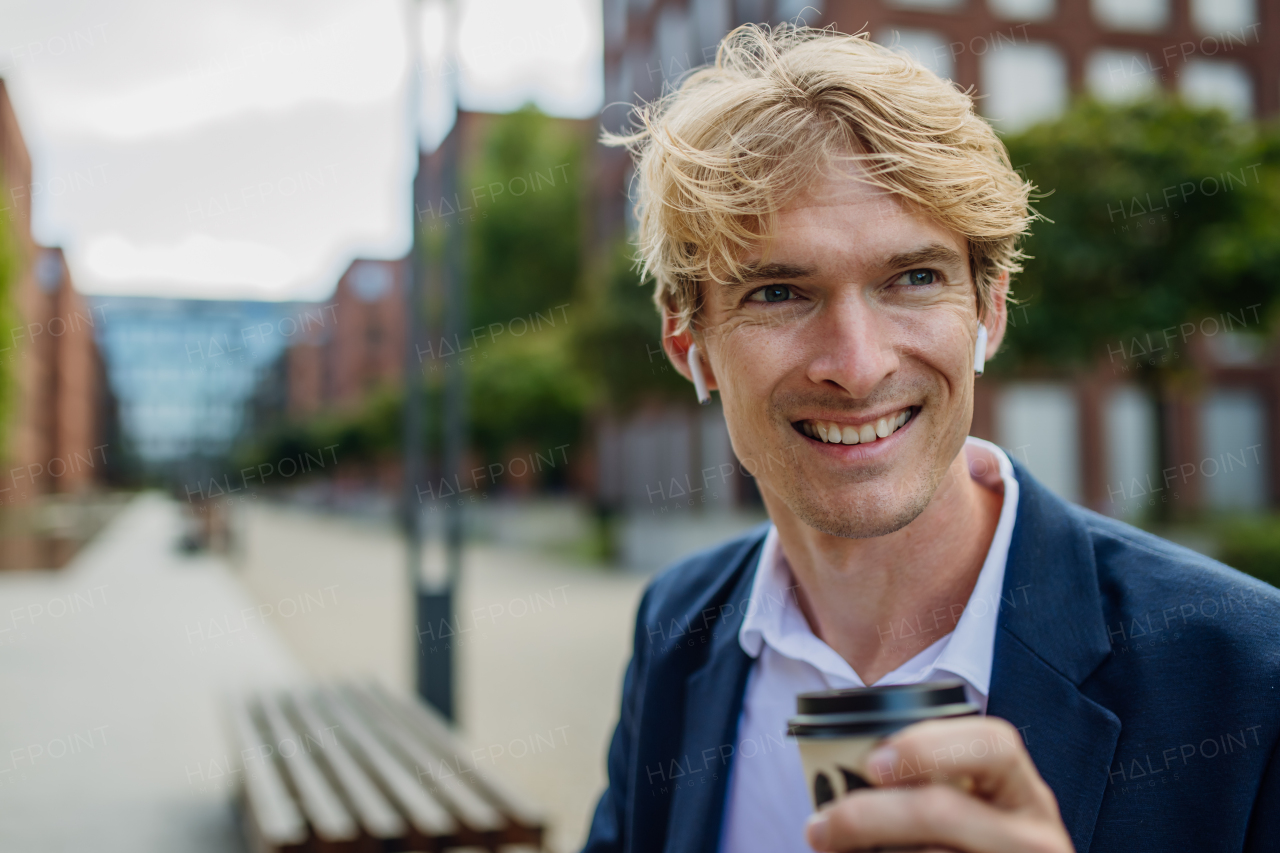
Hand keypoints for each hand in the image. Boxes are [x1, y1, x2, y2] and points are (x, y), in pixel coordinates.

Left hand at [805, 717, 1073, 852]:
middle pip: (942, 812)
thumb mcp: (974, 809)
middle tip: (820, 827)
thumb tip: (840, 781)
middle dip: (868, 815)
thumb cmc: (973, 844)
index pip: (995, 746)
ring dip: (870, 852)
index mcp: (1025, 794)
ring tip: (831, 846)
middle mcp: (1034, 836)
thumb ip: (932, 785)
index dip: (928, 746)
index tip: (872, 764)